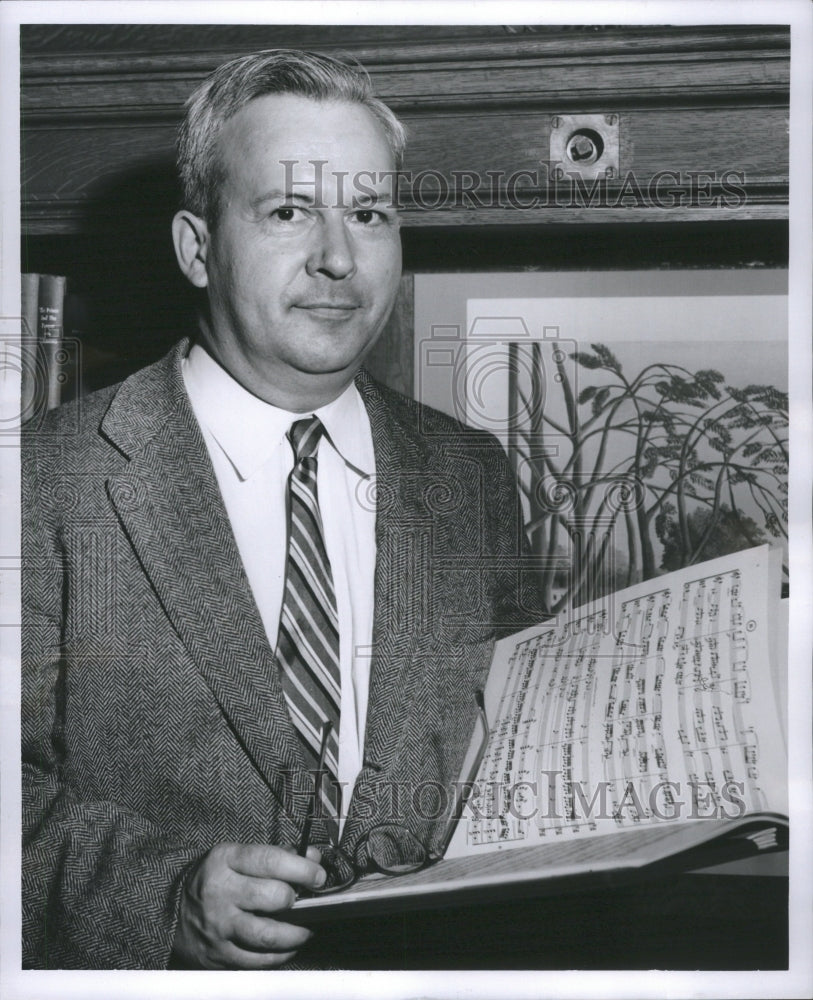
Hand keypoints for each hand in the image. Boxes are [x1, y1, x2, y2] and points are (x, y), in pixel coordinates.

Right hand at [172, 842, 325, 968]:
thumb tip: (314, 859)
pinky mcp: (217, 954)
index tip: (319, 876)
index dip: (301, 869)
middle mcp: (220, 892)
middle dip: (297, 901)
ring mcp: (218, 926)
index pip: (269, 861)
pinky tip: (288, 947)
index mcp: (225, 860)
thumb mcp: (237, 857)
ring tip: (306, 929)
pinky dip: (279, 956)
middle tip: (309, 902)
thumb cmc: (215, 879)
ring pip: (267, 935)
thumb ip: (277, 856)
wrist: (171, 910)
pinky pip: (257, 961)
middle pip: (272, 898)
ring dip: (295, 934)